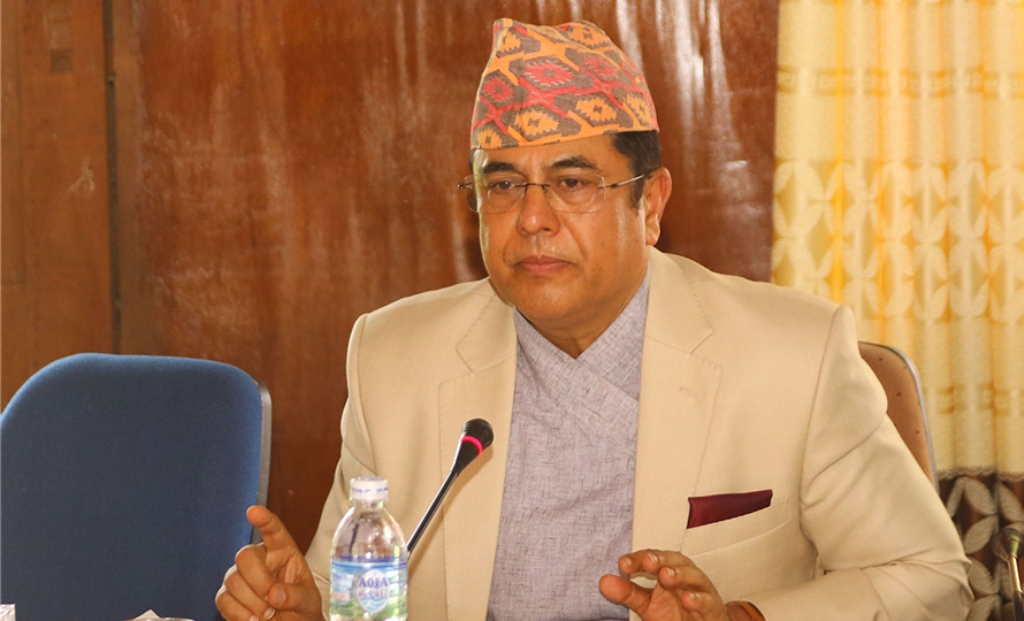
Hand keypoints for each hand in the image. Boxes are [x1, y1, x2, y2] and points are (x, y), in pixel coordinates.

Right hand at [216, 506, 323, 620]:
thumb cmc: (301, 607)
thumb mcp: (308, 600)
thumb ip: (296, 595)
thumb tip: (275, 594)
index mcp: (282, 551)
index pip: (274, 530)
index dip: (264, 520)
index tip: (254, 511)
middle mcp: (259, 559)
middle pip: (244, 556)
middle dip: (258, 581)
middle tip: (272, 603)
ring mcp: (240, 576)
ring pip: (233, 580)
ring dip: (251, 603)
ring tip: (267, 614)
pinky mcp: (227, 595)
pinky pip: (223, 599)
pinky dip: (238, 613)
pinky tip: (252, 619)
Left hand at [599, 549, 736, 620]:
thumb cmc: (676, 615)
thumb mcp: (648, 605)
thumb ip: (628, 593)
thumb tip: (603, 582)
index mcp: (670, 572)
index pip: (653, 559)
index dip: (638, 559)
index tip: (622, 564)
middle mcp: (687, 578)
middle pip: (676, 561)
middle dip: (662, 559)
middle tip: (647, 561)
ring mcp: (702, 592)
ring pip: (695, 577)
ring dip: (680, 574)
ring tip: (666, 575)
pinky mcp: (714, 609)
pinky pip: (709, 601)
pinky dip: (698, 599)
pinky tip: (687, 599)